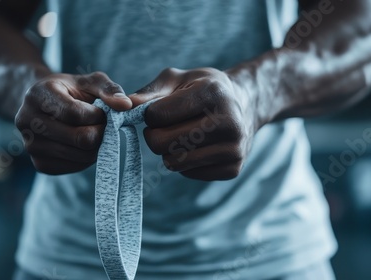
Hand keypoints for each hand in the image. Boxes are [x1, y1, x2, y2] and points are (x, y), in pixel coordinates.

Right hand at [15, 72, 131, 173]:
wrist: (44, 105)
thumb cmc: (72, 91)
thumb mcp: (90, 82)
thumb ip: (109, 90)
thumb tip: (126, 105)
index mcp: (38, 95)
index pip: (75, 113)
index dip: (97, 115)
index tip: (102, 111)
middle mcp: (28, 121)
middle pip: (79, 138)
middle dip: (100, 132)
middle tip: (102, 124)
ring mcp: (31, 145)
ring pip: (80, 156)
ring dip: (96, 146)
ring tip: (93, 131)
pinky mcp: (40, 164)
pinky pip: (75, 166)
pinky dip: (87, 157)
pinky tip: (83, 144)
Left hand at [129, 68, 255, 180]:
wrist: (246, 105)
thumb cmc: (204, 89)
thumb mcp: (178, 79)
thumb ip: (150, 93)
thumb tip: (124, 105)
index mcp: (212, 94)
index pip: (157, 115)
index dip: (149, 114)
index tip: (158, 110)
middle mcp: (228, 122)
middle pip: (161, 143)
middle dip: (154, 135)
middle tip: (164, 127)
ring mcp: (233, 149)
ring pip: (173, 162)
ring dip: (169, 150)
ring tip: (182, 135)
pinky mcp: (233, 169)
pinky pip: (188, 173)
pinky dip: (185, 162)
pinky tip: (197, 147)